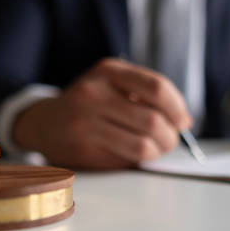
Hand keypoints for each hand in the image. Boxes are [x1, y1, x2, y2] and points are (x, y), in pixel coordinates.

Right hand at [12, 58, 191, 168]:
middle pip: (153, 120)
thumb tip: (184, 121)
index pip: (157, 88)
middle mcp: (94, 94)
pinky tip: (132, 153)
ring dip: (157, 151)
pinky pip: (126, 159)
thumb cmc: (89, 103)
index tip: (183, 121)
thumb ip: (145, 94)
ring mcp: (86, 123)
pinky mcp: (84, 149)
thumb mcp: (111, 83)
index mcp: (108, 71)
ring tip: (155, 149)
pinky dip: (138, 159)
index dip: (178, 108)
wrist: (45, 122)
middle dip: (170, 136)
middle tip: (170, 140)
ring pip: (142, 145)